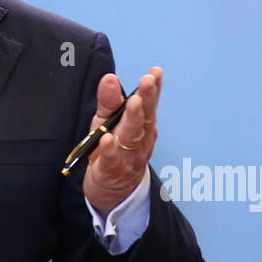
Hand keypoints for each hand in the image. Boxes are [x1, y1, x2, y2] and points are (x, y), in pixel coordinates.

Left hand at [82, 66, 160, 217]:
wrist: (112, 189)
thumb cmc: (112, 148)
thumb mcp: (107, 120)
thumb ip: (109, 100)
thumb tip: (110, 77)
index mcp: (141, 125)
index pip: (149, 103)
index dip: (153, 88)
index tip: (155, 72)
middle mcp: (140, 139)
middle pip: (144, 117)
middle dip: (146, 98)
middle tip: (147, 81)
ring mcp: (129, 155)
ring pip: (132, 136)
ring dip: (133, 119)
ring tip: (133, 103)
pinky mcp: (113, 170)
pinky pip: (112, 158)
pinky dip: (110, 149)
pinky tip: (106, 139)